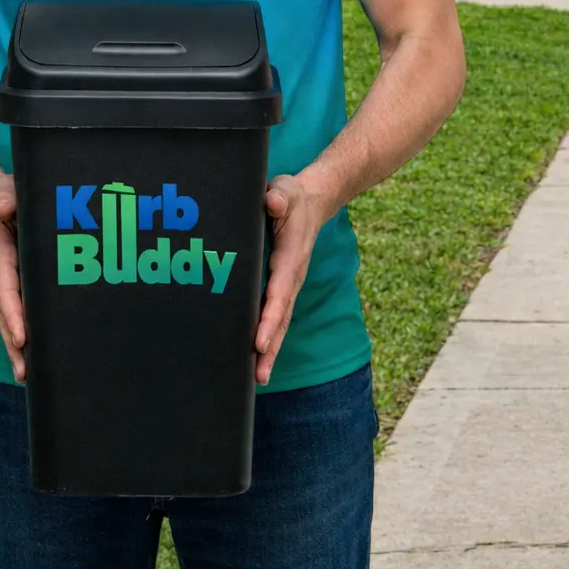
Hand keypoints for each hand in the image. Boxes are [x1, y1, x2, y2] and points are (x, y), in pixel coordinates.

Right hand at [0, 173, 25, 380]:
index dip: (13, 313)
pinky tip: (36, 358)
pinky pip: (19, 312)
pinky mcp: (16, 284)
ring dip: (17, 348)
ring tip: (28, 378)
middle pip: (4, 314)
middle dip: (13, 344)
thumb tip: (3, 207)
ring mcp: (6, 281)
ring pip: (10, 319)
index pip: (5, 288)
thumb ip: (4, 197)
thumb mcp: (3, 191)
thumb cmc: (3, 194)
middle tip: (24, 374)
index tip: (22, 337)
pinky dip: (25, 336)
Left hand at [256, 175, 334, 384]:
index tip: (259, 340)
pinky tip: (256, 357)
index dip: (270, 317)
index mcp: (291, 257)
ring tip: (258, 378)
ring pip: (281, 322)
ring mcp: (289, 284)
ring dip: (270, 349)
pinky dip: (268, 337)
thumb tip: (273, 202)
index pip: (280, 291)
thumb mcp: (285, 190)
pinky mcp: (283, 286)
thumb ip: (279, 196)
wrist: (312, 201)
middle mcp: (292, 276)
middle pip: (282, 317)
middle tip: (259, 374)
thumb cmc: (292, 197)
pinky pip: (276, 315)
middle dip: (271, 346)